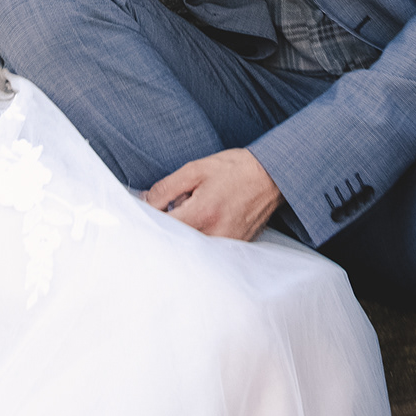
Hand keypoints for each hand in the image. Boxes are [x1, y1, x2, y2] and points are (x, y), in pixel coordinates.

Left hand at [145, 148, 282, 240]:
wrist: (271, 175)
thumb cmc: (234, 169)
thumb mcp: (195, 169)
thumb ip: (165, 188)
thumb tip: (144, 202)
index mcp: (201, 214)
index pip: (162, 228)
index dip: (151, 218)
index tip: (148, 210)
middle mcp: (214, 235)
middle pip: (176, 239)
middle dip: (171, 223)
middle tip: (178, 205)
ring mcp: (227, 244)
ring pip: (192, 245)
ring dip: (187, 230)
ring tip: (200, 209)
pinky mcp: (236, 247)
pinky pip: (209, 246)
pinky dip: (203, 234)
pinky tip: (212, 216)